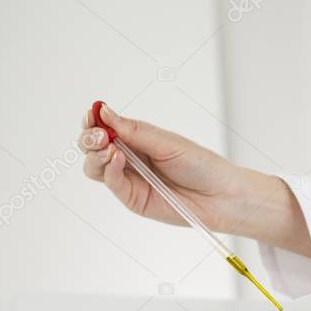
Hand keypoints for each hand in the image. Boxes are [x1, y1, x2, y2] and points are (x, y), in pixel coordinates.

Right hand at [78, 102, 310, 256]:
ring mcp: (129, 180)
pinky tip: (117, 159)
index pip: (104, 128)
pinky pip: (111, 183)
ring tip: (109, 148)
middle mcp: (129, 158)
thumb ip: (134, 130)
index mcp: (137, 139)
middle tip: (99, 134)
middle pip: (92, 147)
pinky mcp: (132, 199)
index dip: (93, 121)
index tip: (91, 114)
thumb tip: (104, 111)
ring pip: (94, 167)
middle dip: (89, 137)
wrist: (222, 195)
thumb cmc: (202, 165)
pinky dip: (109, 170)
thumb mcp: (167, 142)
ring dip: (95, 155)